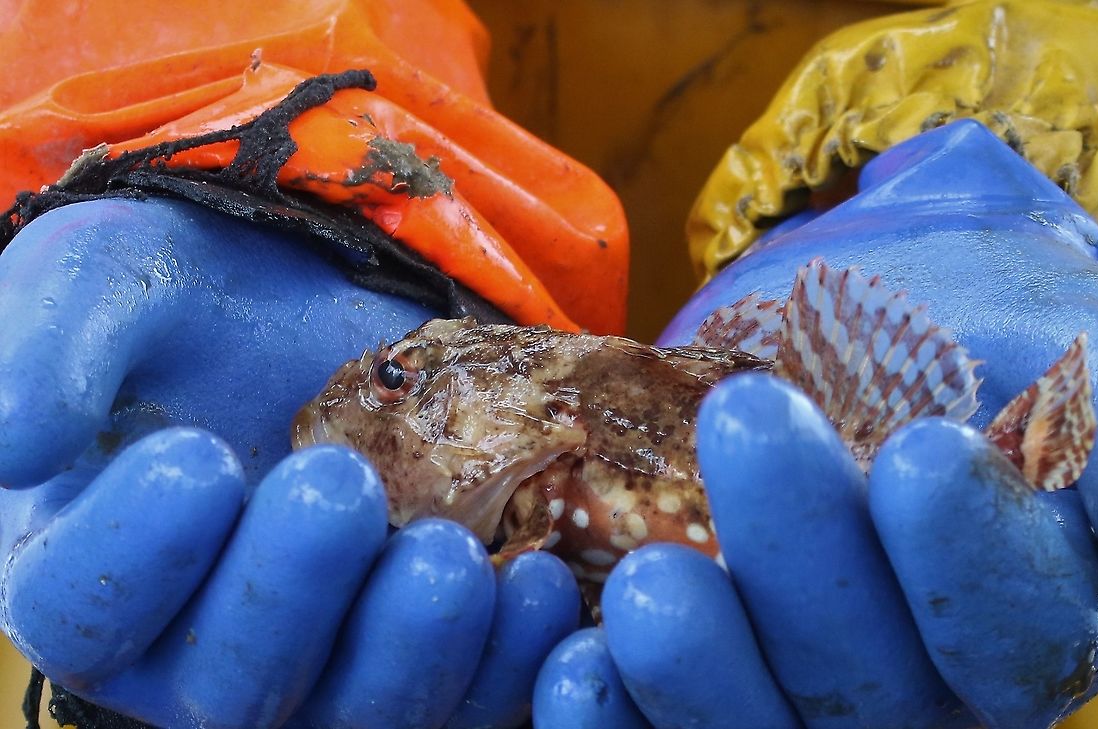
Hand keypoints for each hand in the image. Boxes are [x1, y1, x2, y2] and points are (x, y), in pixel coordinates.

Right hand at [0, 197, 580, 727]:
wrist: (333, 295)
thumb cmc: (203, 293)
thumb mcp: (109, 277)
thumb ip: (48, 344)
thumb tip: (13, 444)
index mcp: (99, 567)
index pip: (83, 610)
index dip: (134, 555)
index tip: (195, 457)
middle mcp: (206, 641)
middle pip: (231, 685)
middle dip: (287, 595)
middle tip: (339, 486)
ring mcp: (330, 655)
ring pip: (359, 708)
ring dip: (409, 643)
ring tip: (447, 553)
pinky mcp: (431, 643)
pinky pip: (472, 690)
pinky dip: (509, 654)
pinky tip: (539, 583)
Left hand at [534, 120, 1097, 728]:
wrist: (850, 318)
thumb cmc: (974, 321)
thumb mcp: (1070, 346)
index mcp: (1023, 617)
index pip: (1019, 632)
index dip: (975, 561)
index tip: (922, 452)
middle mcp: (916, 684)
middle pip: (870, 682)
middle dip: (812, 566)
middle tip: (752, 423)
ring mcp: (795, 695)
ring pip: (759, 724)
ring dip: (700, 665)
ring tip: (652, 581)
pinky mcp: (692, 689)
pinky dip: (609, 712)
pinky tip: (567, 657)